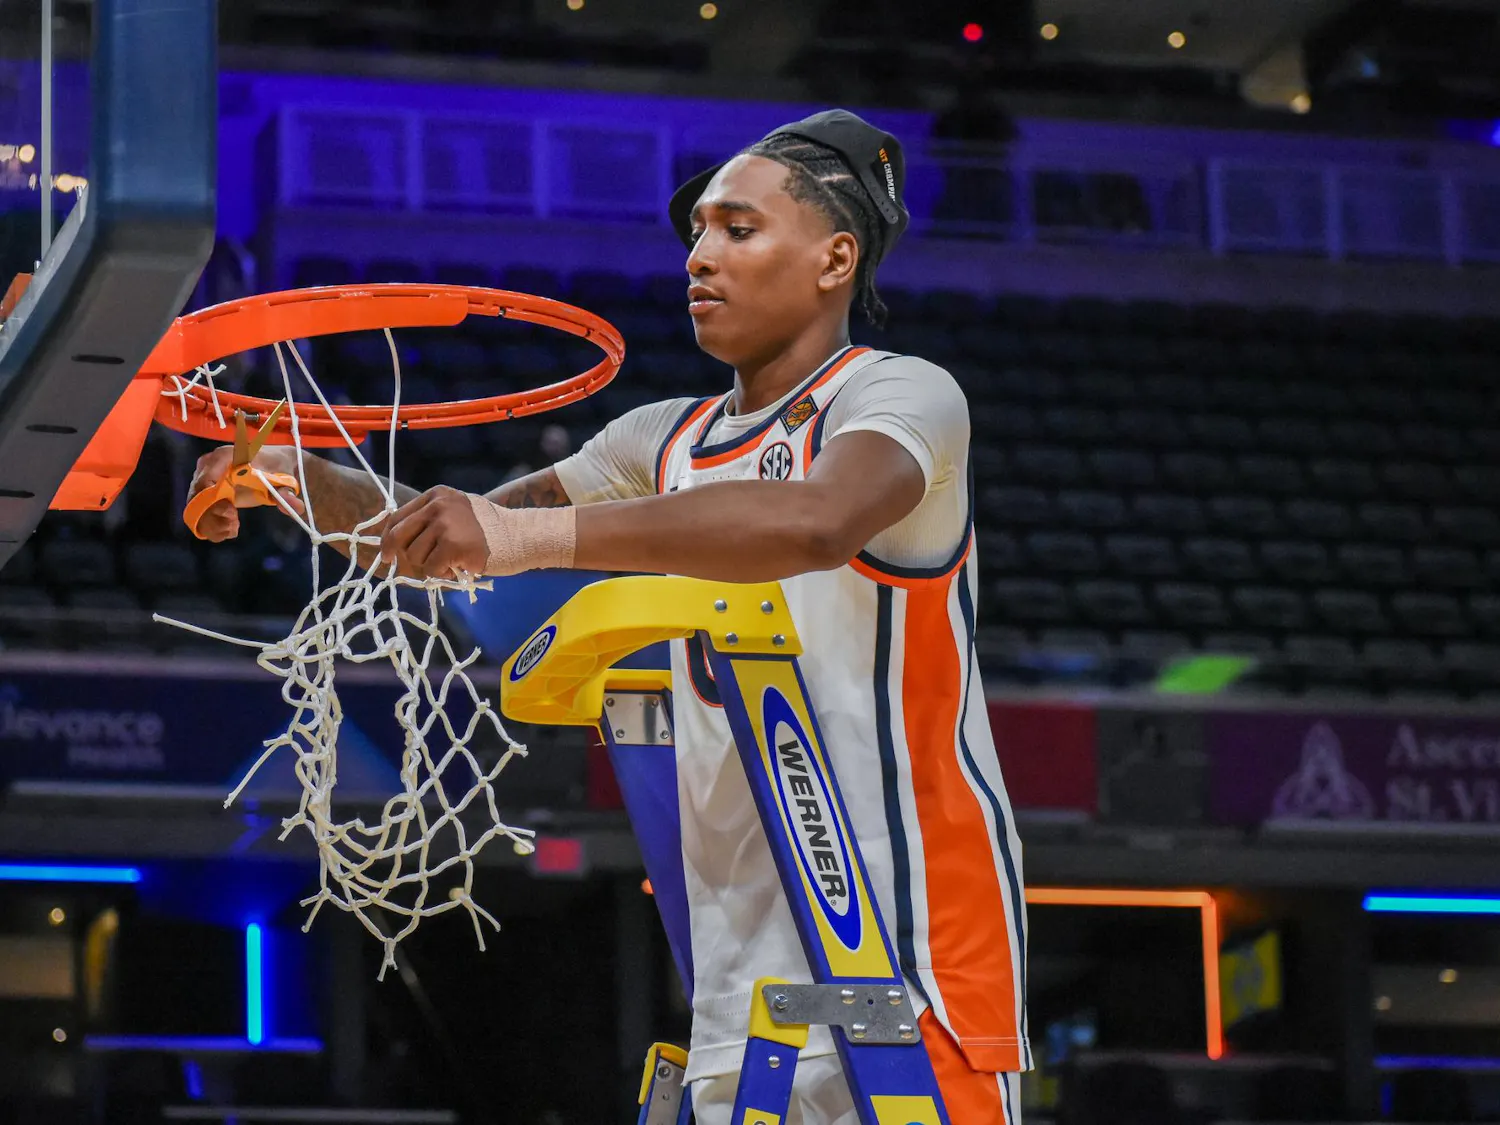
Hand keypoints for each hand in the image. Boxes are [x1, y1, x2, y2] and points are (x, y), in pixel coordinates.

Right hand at [188, 444, 304, 542]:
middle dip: (213, 515)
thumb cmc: (277, 468)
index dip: (211, 500)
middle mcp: (208, 466)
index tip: (231, 512)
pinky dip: (212, 525)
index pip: (205, 479)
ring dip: (212, 523)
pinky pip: (199, 511)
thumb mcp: (284, 480)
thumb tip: (297, 508)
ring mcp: (204, 479)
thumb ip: (286, 494)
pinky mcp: (206, 492)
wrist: (275, 466)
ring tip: (233, 527)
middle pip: (197, 495)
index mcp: (225, 457)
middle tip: (234, 523)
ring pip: (195, 506)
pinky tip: (230, 529)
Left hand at [377, 486, 488, 578]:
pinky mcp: (453, 546)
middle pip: (399, 536)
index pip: (398, 516)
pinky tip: (458, 567)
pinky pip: (430, 569)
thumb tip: (396, 540)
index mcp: (436, 495)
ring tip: (450, 561)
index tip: (386, 552)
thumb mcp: (455, 512)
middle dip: (396, 553)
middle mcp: (438, 506)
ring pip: (415, 556)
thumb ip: (429, 520)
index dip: (387, 537)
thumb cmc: (487, 529)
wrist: (518, 536)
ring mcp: (445, 525)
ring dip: (429, 565)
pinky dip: (442, 574)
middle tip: (394, 564)